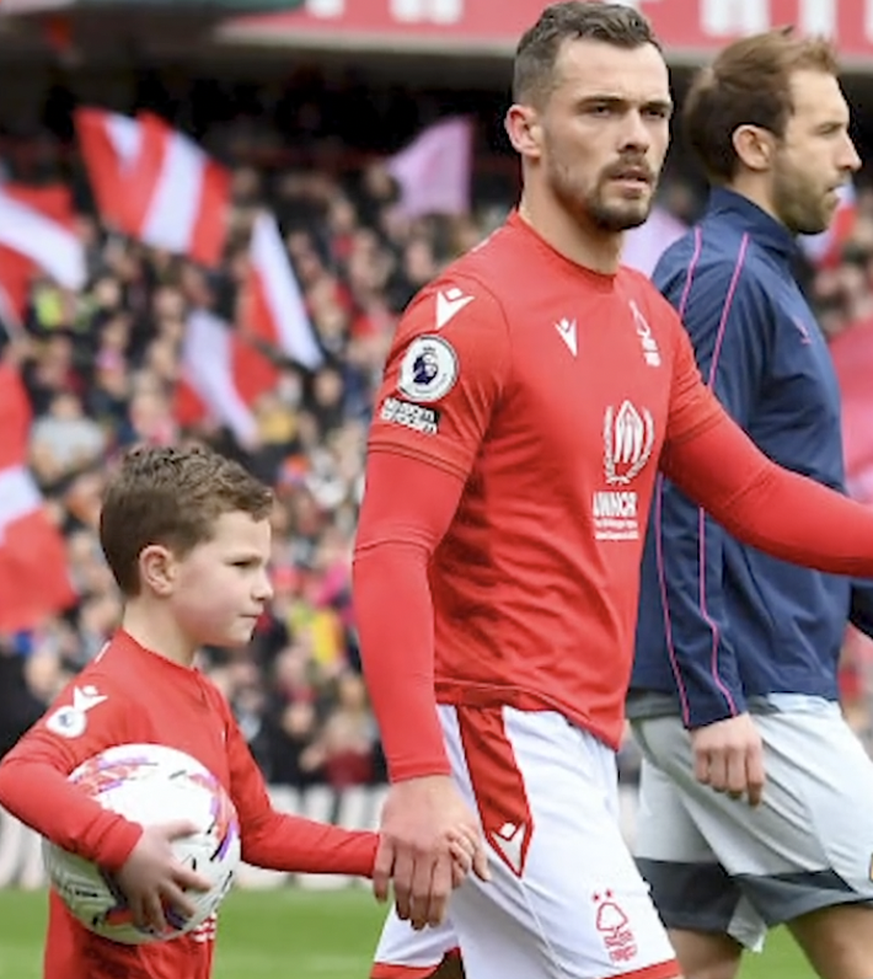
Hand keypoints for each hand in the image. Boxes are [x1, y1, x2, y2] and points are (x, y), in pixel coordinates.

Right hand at [114, 821, 211, 935]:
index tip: (210, 888)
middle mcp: (160, 883)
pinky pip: (135, 911)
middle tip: (192, 916)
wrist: (119, 846)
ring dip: (159, 921)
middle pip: (176, 899)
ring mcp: (145, 891)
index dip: (201, 884)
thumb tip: (199, 825)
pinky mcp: (131, 895)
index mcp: (170, 868)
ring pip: (155, 910)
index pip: (190, 878)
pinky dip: (138, 919)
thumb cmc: (143, 837)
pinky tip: (140, 926)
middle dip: (185, 908)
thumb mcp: (166, 830)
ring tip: (162, 930)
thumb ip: (183, 828)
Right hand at [374, 775, 489, 930]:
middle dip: (419, 916)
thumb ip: (476, 854)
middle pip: (419, 894)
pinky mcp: (387, 837)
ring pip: (400, 886)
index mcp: (446, 849)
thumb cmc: (448, 802)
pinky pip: (381, 869)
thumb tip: (485, 878)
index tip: (435, 922)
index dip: (437, 912)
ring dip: (401, 906)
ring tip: (403, 915)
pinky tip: (383, 899)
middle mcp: (424, 850)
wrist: (422, 776)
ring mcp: (404, 844)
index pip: (441, 892)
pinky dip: (381, 888)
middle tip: (418, 925)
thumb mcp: (470, 825)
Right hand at [690, 713, 764, 805]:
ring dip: (719, 787)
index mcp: (752, 746)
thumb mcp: (752, 737)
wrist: (714, 700)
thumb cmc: (736, 722)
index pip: (756, 780)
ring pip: (718, 783)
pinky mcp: (699, 748)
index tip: (752, 804)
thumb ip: (753, 759)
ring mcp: (716, 749)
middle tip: (733, 793)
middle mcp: (735, 749)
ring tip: (718, 781)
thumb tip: (753, 785)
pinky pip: (701, 775)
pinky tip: (706, 774)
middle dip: (735, 794)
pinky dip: (704, 779)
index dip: (754, 796)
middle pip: (736, 786)